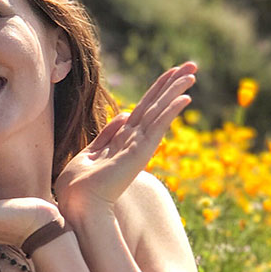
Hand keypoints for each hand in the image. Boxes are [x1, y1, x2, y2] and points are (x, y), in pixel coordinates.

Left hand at [54, 62, 196, 222]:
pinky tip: (184, 98)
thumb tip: (124, 115)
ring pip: (159, 112)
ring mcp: (138, 147)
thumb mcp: (90, 153)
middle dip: (171, 84)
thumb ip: (107, 136)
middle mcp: (134, 141)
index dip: (157, 90)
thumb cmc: (79, 186)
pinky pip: (157, 127)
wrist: (78, 205)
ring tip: (192, 73)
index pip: (143, 108)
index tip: (172, 73)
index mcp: (122, 140)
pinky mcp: (139, 154)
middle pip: (155, 105)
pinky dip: (170, 112)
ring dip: (174, 91)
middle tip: (192, 66)